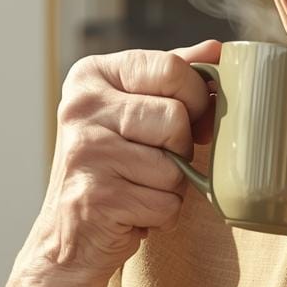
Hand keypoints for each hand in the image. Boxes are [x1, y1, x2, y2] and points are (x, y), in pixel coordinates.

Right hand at [19, 39, 222, 286]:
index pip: (171, 67)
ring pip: (175, 166)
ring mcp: (86, 151)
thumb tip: (217, 49)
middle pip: (177, 118)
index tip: (190, 115)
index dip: (196, 95)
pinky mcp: (96, 196)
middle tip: (155, 159)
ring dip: (171, 186)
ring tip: (139, 186)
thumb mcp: (134, 108)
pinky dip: (161, 214)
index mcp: (91, 75)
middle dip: (181, 147)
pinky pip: (165, 203)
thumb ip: (172, 77)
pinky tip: (133, 211)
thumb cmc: (112, 166)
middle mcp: (81, 108)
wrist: (69, 236)